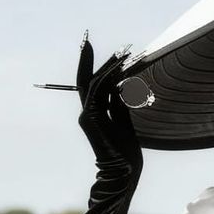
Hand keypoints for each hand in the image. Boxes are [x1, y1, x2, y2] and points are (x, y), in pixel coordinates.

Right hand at [76, 35, 142, 181]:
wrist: (123, 171)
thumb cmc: (126, 152)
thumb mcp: (124, 121)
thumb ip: (120, 103)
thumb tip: (122, 85)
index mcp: (94, 114)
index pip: (92, 84)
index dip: (93, 65)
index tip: (93, 46)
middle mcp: (87, 112)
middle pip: (89, 79)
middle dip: (97, 59)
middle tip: (109, 42)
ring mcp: (87, 115)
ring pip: (96, 82)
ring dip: (111, 65)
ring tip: (125, 52)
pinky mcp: (91, 117)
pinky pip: (99, 91)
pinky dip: (109, 77)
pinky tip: (121, 67)